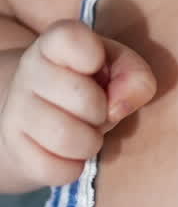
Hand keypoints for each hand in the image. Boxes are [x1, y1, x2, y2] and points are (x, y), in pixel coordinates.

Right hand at [0, 20, 156, 188]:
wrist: (38, 118)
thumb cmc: (88, 86)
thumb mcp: (116, 68)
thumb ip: (133, 75)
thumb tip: (120, 105)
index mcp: (54, 43)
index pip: (69, 37)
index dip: (92, 54)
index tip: (96, 65)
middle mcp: (29, 72)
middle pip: (84, 99)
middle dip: (102, 112)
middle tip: (97, 111)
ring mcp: (16, 111)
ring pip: (66, 138)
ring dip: (90, 142)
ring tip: (86, 134)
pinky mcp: (14, 150)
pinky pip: (55, 169)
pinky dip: (72, 167)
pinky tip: (69, 154)